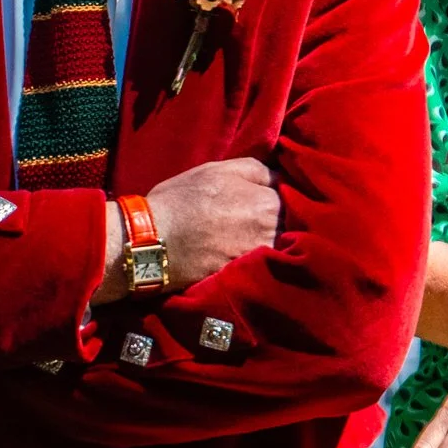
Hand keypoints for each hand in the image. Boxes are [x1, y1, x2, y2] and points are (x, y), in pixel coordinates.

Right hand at [92, 157, 279, 303]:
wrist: (154, 242)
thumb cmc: (183, 199)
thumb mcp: (217, 169)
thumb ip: (256, 170)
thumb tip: (280, 177)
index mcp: (270, 203)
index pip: (293, 199)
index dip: (280, 197)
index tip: (268, 198)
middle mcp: (272, 233)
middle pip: (289, 225)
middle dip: (280, 220)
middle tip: (257, 217)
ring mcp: (261, 258)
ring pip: (279, 246)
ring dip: (270, 240)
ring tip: (248, 236)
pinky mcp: (248, 278)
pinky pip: (264, 265)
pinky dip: (259, 260)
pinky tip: (242, 253)